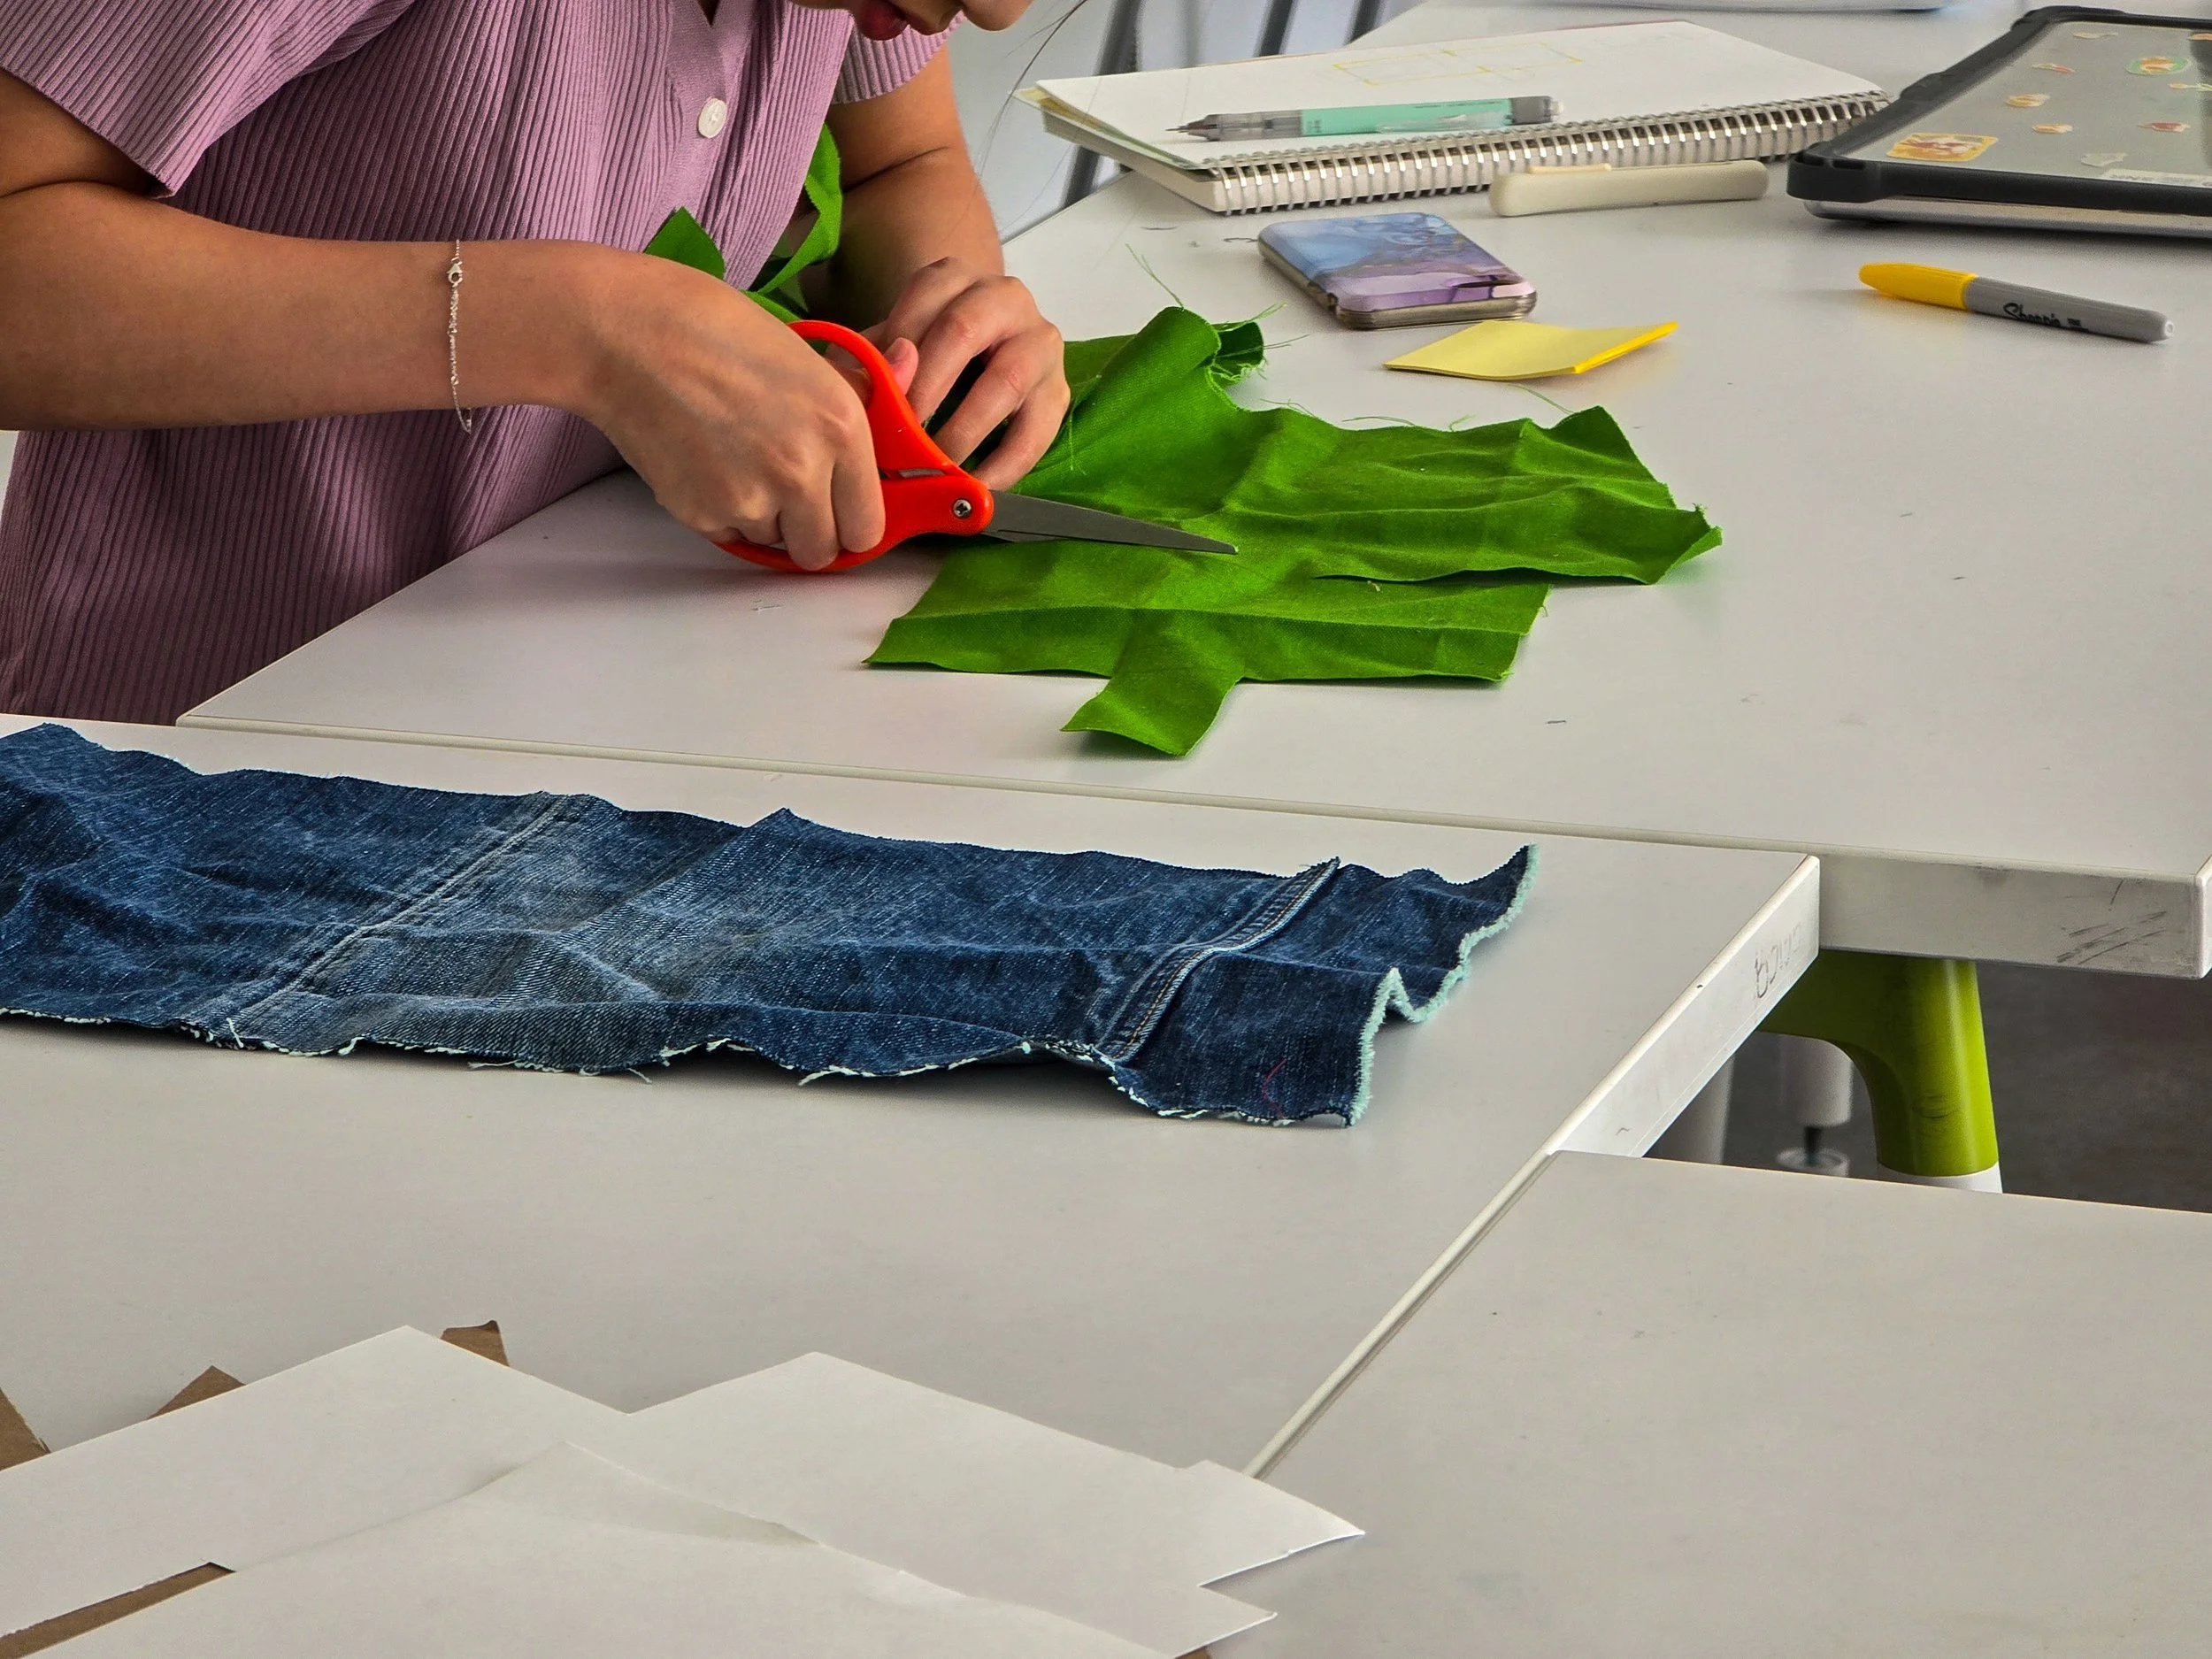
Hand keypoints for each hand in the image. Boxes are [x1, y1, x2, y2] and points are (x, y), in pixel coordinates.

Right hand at [572, 253, 882, 570]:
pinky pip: (729, 533)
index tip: (840, 510)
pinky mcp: (703, 514)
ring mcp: (751, 500)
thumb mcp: (809, 358)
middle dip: (808, 532)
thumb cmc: (718, 332)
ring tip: (738, 458)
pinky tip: (707, 460)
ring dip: (764, 518)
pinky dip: (722, 510)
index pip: (869, 527)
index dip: (853, 521)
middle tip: (788, 495)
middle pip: (821, 553)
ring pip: (773, 543)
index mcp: (842, 430)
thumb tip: (909, 374)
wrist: (629, 335)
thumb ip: (860, 395)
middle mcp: (803, 473)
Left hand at [863, 259, 1067, 488]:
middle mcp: (1004, 297)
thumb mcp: (888, 347)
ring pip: (1007, 379)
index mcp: (955, 278)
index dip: (895, 352)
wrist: (981, 358)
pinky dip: (1003, 466)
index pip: (923, 300)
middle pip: (962, 330)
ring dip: (964, 430)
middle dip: (926, 389)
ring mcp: (1039, 342)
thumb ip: (868, 359)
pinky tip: (974, 488)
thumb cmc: (923, 354)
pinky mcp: (1058, 391)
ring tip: (933, 467)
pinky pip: (1036, 432)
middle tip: (898, 437)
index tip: (872, 402)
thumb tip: (886, 379)